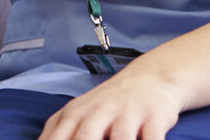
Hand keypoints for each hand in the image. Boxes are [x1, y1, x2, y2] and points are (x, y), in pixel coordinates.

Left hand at [38, 65, 187, 139]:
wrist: (150, 75)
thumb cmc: (108, 102)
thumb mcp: (76, 113)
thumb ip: (56, 133)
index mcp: (74, 115)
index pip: (56, 139)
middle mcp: (98, 114)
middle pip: (84, 139)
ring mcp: (126, 114)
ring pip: (120, 139)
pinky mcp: (153, 117)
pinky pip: (153, 139)